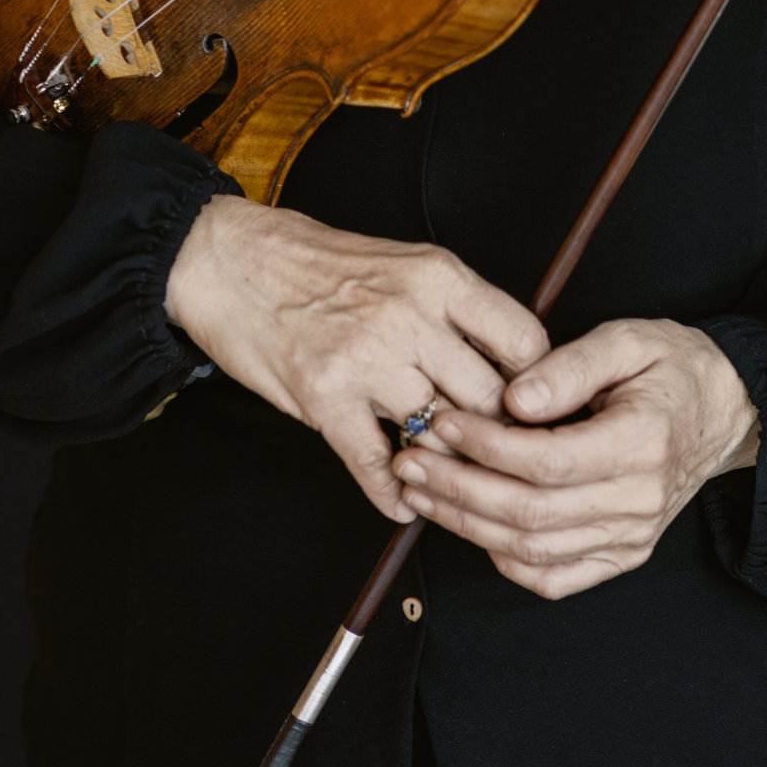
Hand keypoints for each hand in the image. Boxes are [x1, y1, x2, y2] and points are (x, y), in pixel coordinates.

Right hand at [164, 196, 546, 522]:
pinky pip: (378, 463)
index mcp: (439, 276)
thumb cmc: (317, 262)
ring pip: (439, 435)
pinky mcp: (325, 397)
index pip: (525, 342)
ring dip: (448, 467)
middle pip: (490, 399)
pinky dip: (394, 494)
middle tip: (505, 462)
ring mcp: (366, 358)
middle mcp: (410, 315)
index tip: (535, 412)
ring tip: (455, 483)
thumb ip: (455, 310)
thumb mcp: (404, 262)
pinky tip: (405, 504)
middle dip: (499, 437)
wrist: (229, 261)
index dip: (537, 387)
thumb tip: (509, 366)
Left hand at [390, 316, 758, 598]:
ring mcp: (632, 536)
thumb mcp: (628, 339)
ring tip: (420, 492)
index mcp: (643, 444)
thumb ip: (570, 365)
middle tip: (410, 462)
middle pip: (530, 512)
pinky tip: (471, 526)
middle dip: (459, 489)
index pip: (546, 461)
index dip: (485, 447)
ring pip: (533, 549)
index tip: (443, 422)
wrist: (727, 409)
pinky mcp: (623, 554)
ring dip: (468, 524)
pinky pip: (554, 577)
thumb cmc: (673, 367)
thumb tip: (512, 399)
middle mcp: (638, 501)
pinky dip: (506, 559)